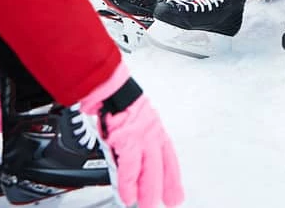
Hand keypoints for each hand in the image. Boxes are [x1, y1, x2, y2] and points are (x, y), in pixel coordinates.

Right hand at [80, 65, 183, 207]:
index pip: (168, 158)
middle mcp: (152, 134)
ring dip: (147, 189)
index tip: (176, 193)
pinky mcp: (128, 139)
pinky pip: (129, 166)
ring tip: (144, 205)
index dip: (172, 177)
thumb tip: (130, 168)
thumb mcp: (132, 125)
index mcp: (155, 131)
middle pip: (162, 165)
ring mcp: (141, 136)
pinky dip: (128, 183)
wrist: (109, 88)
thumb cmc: (118, 104)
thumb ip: (133, 145)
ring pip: (148, 168)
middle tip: (167, 202)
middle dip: (164, 186)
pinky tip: (128, 194)